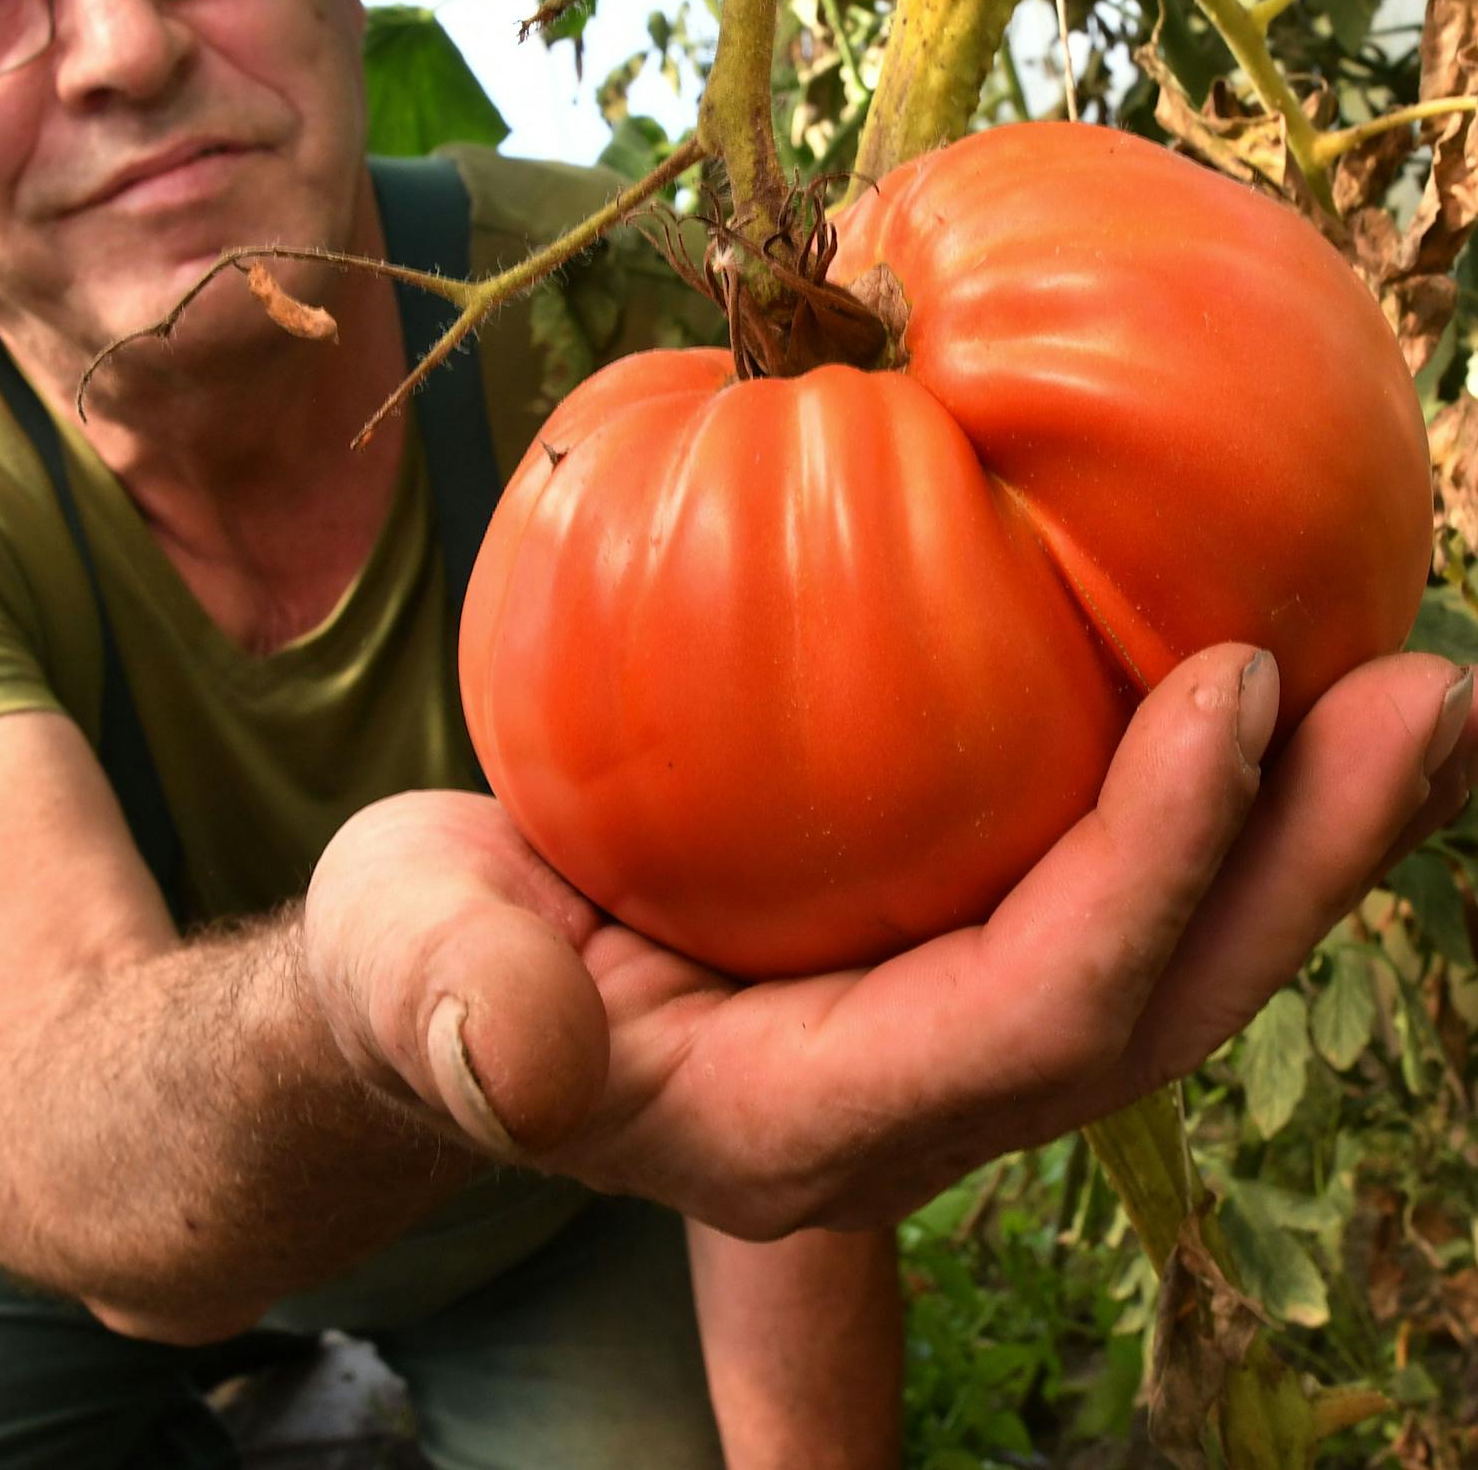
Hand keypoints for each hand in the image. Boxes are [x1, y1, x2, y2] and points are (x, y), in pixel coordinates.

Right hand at [304, 644, 1474, 1235]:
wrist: (438, 966)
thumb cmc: (420, 960)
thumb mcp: (408, 968)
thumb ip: (455, 1011)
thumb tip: (526, 1047)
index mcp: (797, 1122)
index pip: (1026, 1025)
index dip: (1147, 874)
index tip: (1233, 685)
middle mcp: (905, 1087)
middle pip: (1151, 1004)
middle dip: (1300, 867)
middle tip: (1430, 700)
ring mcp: (927, 1012)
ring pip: (1154, 944)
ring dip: (1293, 826)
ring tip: (1413, 683)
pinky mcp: (927, 929)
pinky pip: (1092, 867)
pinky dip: (1195, 780)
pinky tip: (1254, 660)